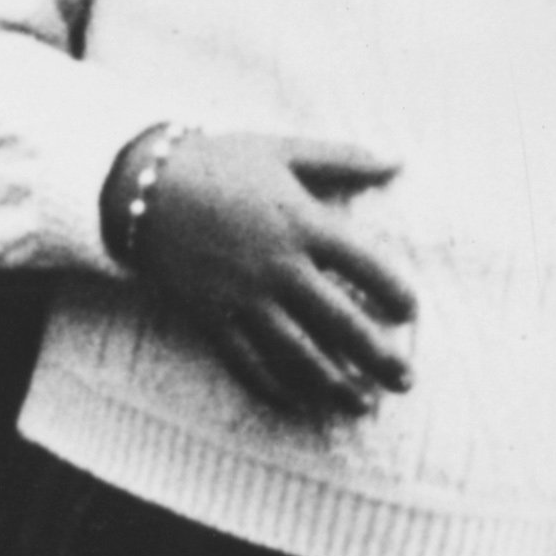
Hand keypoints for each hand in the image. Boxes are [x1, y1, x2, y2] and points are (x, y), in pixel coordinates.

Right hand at [118, 132, 414, 419]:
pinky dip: (274, 388)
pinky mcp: (212, 319)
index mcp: (303, 223)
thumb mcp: (285, 151)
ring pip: (297, 353)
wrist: (145, 187)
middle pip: (340, 321)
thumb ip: (344, 159)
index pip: (366, 265)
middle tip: (405, 380)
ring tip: (363, 404)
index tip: (410, 313)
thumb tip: (400, 159)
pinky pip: (247, 363)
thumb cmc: (221, 162)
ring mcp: (243, 298)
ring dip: (334, 384)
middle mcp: (278, 267)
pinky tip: (298, 404)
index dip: (395, 292)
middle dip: (378, 356)